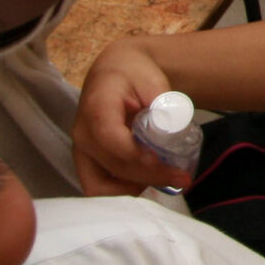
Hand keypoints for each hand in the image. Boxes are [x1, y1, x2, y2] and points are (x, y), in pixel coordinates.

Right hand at [72, 38, 188, 195]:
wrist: (116, 73)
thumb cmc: (136, 75)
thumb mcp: (152, 81)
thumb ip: (161, 104)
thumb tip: (171, 129)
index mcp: (97, 107)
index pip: (109, 137)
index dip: (133, 153)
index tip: (160, 160)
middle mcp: (83, 133)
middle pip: (113, 165)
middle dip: (150, 175)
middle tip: (183, 177)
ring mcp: (82, 151)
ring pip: (103, 185)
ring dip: (137, 186)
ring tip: (168, 178)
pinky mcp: (87, 163)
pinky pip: (100, 188)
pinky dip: (125, 190)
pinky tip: (149, 179)